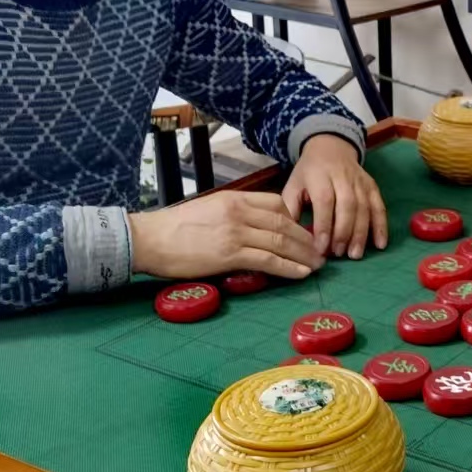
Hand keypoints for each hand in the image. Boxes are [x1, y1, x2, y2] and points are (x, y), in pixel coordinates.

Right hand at [128, 189, 325, 280]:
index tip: (306, 232)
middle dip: (307, 238)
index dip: (296, 219)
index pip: (276, 204)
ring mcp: (236, 232)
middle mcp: (239, 212)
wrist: (149, 239)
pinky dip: (289, 267)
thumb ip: (233, 215)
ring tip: (319, 264)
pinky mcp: (230, 254)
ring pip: (281, 242)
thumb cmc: (174, 228)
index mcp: (234, 198)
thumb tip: (254, 229)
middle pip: (284, 224)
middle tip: (321, 251)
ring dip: (304, 255)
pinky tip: (302, 273)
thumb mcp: (208, 210)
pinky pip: (268, 261)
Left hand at [281, 133, 388, 260]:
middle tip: (338, 254)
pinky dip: (381, 226)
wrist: (331, 147)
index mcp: (320, 176)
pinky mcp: (372, 186)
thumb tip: (291, 237)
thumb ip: (290, 209)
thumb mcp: (293, 185)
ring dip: (361, 233)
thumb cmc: (309, 172)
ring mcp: (360, 182)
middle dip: (344, 232)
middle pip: (348, 205)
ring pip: (364, 208)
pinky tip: (380, 244)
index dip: (324, 226)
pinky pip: (379, 206)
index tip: (321, 248)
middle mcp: (343, 177)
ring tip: (355, 254)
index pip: (325, 201)